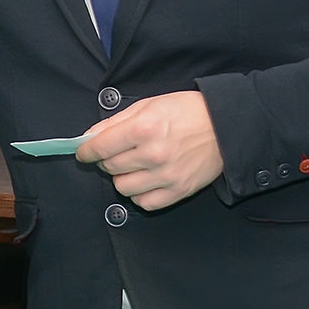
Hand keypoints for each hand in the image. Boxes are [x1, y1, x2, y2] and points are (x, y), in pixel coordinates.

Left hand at [77, 90, 223, 211]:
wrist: (225, 126)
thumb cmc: (187, 111)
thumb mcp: (148, 105)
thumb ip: (116, 122)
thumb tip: (90, 136)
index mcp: (143, 129)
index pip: (100, 147)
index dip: (86, 150)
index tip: (83, 152)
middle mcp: (153, 154)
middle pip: (110, 167)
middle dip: (106, 160)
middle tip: (116, 153)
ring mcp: (166, 176)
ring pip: (123, 187)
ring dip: (122, 177)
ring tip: (132, 166)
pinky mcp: (179, 191)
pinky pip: (144, 203)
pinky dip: (139, 194)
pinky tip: (144, 181)